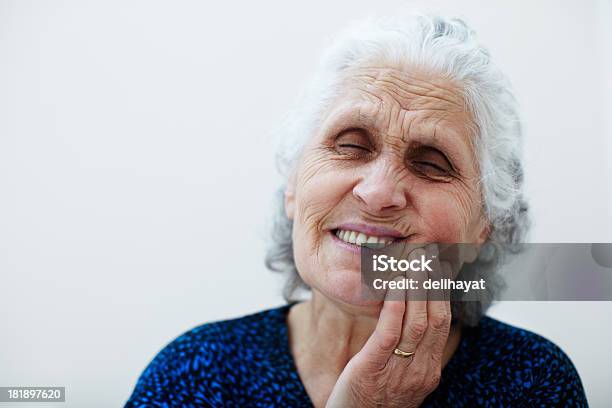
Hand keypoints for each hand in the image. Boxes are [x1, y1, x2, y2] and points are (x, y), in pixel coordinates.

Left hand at [325, 244, 453, 407]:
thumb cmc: (373, 403)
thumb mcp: (399, 377)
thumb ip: (408, 351)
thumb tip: (410, 316)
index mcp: (429, 371)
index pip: (443, 325)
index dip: (443, 294)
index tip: (439, 268)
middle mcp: (421, 371)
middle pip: (435, 319)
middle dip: (433, 285)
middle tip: (430, 255)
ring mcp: (399, 372)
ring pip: (417, 323)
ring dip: (417, 289)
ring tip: (415, 262)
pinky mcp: (373, 370)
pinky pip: (389, 333)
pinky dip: (394, 306)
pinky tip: (394, 286)